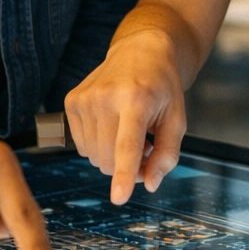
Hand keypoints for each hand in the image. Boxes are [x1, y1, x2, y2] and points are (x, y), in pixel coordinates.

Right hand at [63, 29, 186, 204]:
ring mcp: (84, 98)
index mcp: (137, 99)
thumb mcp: (177, 119)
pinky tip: (112, 125)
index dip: (125, 175)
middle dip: (127, 165)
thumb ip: (167, 154)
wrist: (140, 52)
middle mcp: (106, 97)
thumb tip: (150, 184)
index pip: (128, 145)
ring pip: (94, 157)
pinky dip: (98, 145)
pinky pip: (82, 146)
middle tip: (146, 144)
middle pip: (109, 160)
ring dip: (112, 155)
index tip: (119, 198)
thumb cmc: (162, 89)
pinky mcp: (71, 101)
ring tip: (129, 130)